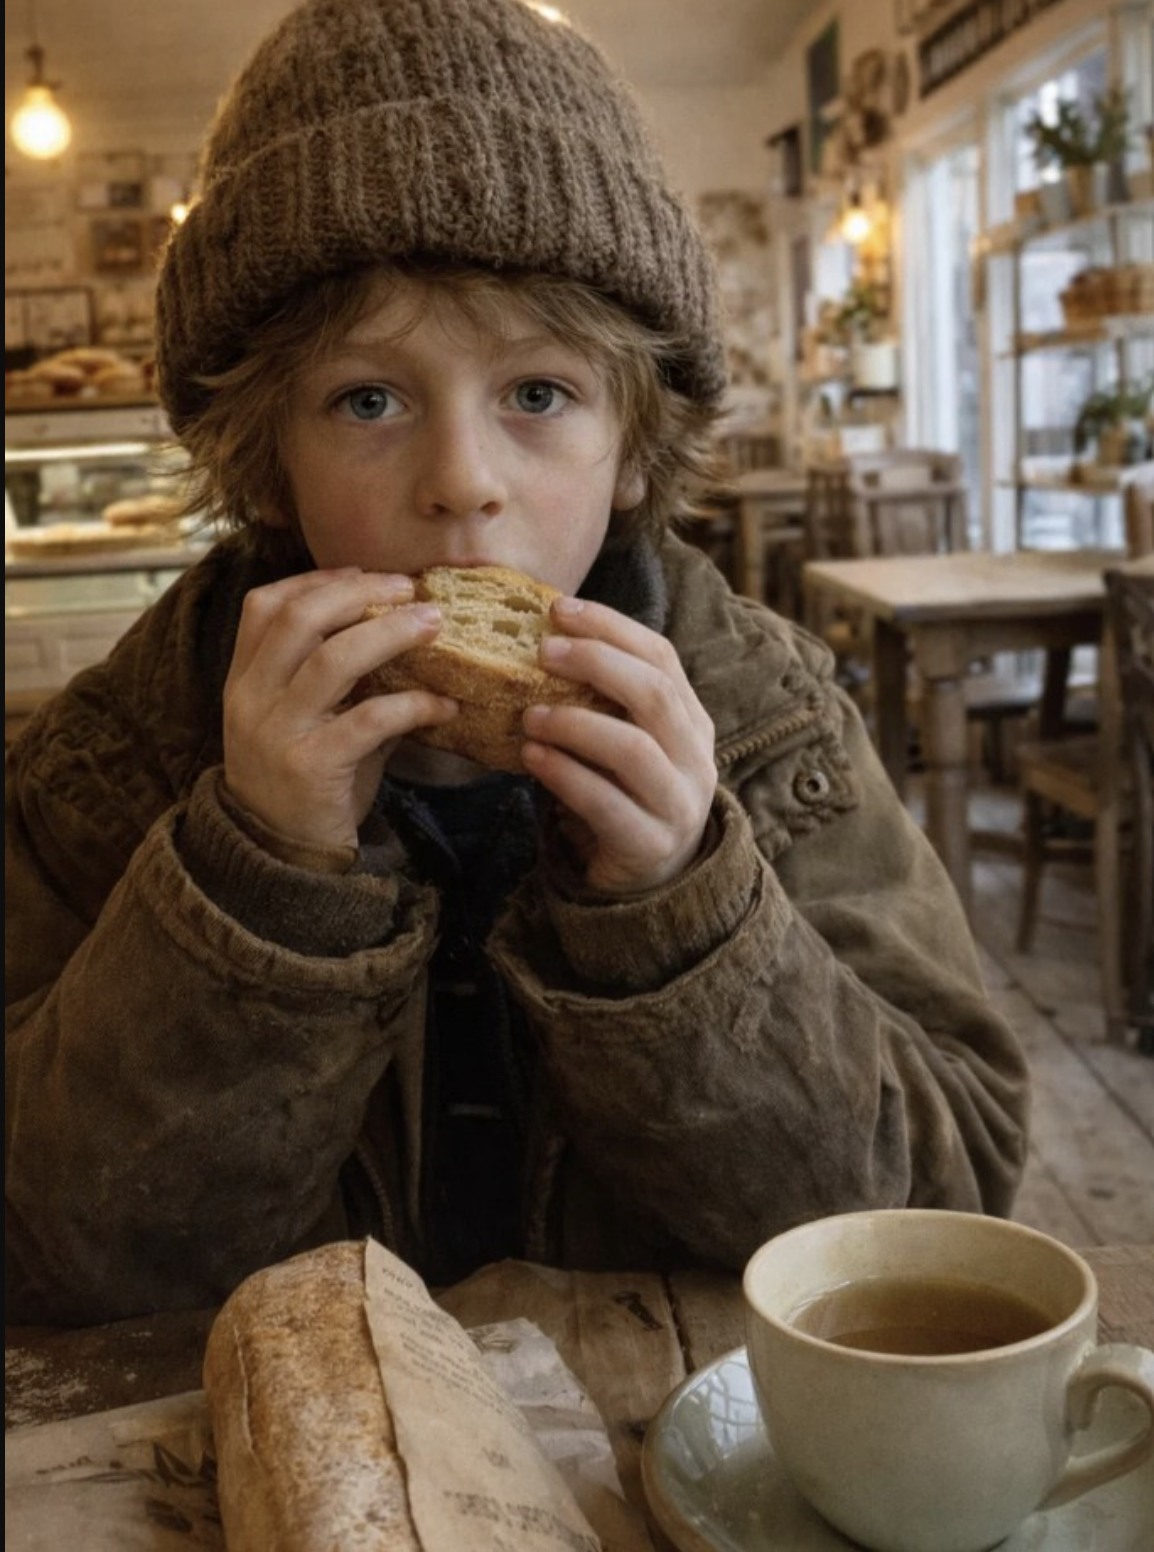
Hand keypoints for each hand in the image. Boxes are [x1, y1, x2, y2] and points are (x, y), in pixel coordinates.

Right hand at [223, 569, 455, 852]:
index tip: (364, 574)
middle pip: (300, 618)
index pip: (264, 606)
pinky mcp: (313, 766)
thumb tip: (400, 626)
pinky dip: (413, 704)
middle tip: (409, 588)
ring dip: (391, 633)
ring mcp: (279, 732)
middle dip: (359, 593)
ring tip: (434, 625)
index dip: (316, 580)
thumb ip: (336, 679)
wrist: (281, 857)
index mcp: (244, 681)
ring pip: (333, 659)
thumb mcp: (304, 722)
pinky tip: (444, 704)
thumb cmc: (304, 780)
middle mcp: (253, 699)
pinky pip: (370, 719)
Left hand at [520, 596, 715, 894]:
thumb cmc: (624, 796)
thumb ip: (601, 701)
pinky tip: (531, 758)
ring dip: (574, 723)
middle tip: (542, 650)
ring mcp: (678, 803)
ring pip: (633, 748)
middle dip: (596, 663)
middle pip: (654, 693)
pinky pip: (606, 803)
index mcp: (691, 720)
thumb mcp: (624, 741)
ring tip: (529, 714)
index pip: (661, 656)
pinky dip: (564, 775)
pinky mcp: (649, 844)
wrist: (650, 882)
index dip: (611, 627)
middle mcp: (695, 756)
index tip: (559, 609)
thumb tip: (541, 639)